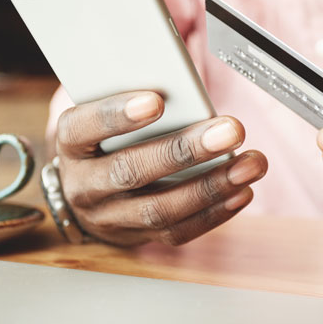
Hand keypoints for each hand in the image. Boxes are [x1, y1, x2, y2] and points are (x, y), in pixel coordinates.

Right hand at [55, 91, 267, 246]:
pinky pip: (177, 232)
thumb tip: (183, 87)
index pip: (85, 127)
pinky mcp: (138, 236)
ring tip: (249, 164)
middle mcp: (85, 184)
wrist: (89, 192)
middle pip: (131, 171)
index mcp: (73, 143)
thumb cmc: (105, 140)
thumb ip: (134, 100)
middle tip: (229, 131)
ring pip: (159, 208)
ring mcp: (110, 216)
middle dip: (184, 151)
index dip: (117, 115)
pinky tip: (241, 192)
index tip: (155, 100)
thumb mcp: (105, 115)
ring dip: (211, 186)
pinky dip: (214, 213)